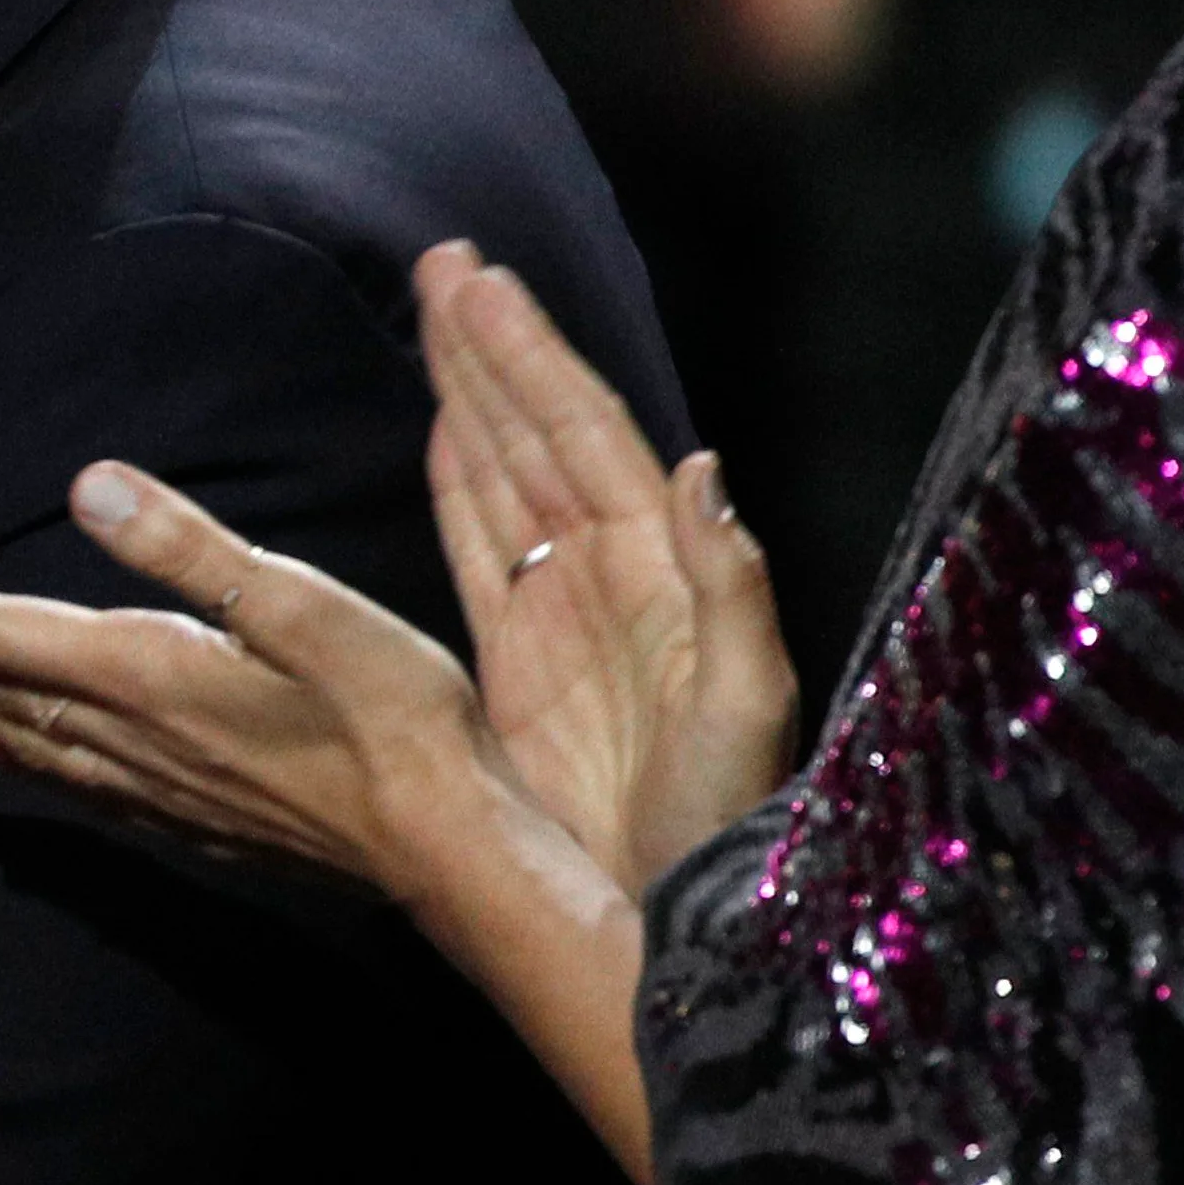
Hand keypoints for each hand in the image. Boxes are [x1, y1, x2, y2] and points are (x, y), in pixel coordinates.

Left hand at [0, 459, 492, 896]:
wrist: (450, 849)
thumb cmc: (397, 718)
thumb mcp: (303, 606)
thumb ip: (189, 547)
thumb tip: (88, 484)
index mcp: (144, 676)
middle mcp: (128, 739)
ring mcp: (153, 787)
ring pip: (13, 733)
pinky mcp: (185, 817)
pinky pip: (64, 779)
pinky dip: (10, 752)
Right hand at [405, 247, 795, 884]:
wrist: (686, 921)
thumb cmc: (729, 825)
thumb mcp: (747, 707)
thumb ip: (730, 585)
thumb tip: (700, 465)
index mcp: (660, 569)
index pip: (586, 436)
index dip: (533, 359)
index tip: (481, 285)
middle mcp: (611, 573)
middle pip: (541, 433)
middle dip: (492, 349)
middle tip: (443, 263)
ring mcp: (566, 612)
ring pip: (506, 474)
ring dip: (472, 393)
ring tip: (436, 312)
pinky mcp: (522, 663)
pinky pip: (482, 548)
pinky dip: (460, 482)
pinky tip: (444, 427)